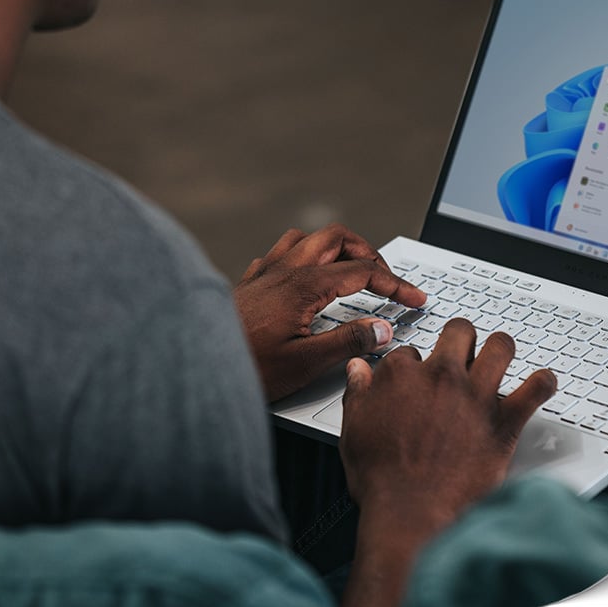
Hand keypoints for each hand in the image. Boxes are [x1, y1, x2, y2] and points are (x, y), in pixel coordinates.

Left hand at [233, 224, 425, 401]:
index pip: (363, 271)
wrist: (193, 366)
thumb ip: (348, 342)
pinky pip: (281, 253)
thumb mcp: (304, 363)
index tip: (414, 298)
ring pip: (307, 239)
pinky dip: (304, 258)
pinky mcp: (249, 283)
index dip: (395, 284)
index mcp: (303, 285)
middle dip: (368, 252)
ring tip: (351, 269)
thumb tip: (382, 329)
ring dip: (335, 248)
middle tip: (386, 278)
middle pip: (337, 238)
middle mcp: (284, 270)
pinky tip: (305, 278)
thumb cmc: (244, 368)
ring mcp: (264, 273)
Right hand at [338, 318, 555, 606]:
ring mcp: (476, 396)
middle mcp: (442, 376)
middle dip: (460, 339)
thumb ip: (358, 393)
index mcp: (402, 375)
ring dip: (501, 349)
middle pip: (459, 333)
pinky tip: (542, 383)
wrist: (411, 513)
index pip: (410, 352)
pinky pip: (536, 389)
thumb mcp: (354, 429)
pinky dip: (543, 384)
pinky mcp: (504, 421)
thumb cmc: (382, 478)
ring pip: (501, 346)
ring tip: (500, 357)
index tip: (416, 379)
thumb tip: (358, 370)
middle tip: (461, 354)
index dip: (414, 366)